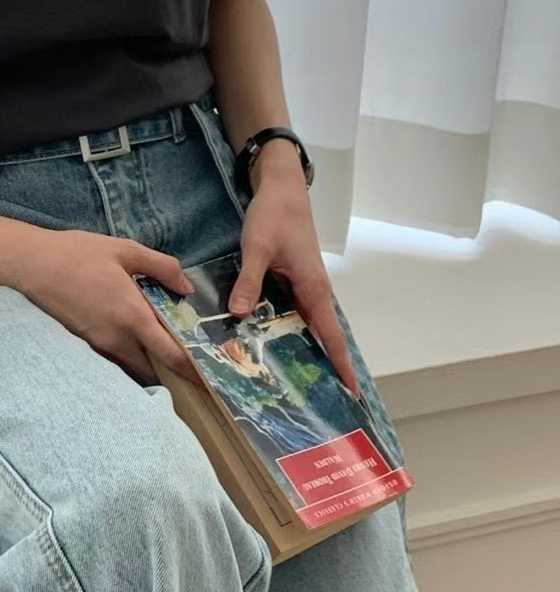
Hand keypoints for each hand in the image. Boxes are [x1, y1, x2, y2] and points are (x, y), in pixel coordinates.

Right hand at [6, 228, 203, 388]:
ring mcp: (97, 345)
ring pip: (131, 367)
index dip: (191, 369)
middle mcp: (116, 339)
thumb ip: (162, 267)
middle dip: (170, 372)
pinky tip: (130, 339)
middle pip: (152, 370)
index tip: (208, 377)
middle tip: (188, 364)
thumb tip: (186, 288)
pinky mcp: (82, 344)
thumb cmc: (77, 254)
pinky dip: (127, 356)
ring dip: (147, 365)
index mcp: (132, 316)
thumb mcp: (125, 250)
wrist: (30, 265)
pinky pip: (112, 359)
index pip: (170, 355)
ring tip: (160, 351)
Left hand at [228, 146, 359, 396]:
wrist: (280, 188)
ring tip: (294, 385)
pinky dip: (285, 332)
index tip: (351, 393)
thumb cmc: (274, 215)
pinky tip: (269, 345)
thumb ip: (249, 282)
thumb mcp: (257, 248)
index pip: (332, 336)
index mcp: (314, 288)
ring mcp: (304, 287)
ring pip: (305, 327)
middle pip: (322, 338)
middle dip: (323, 369)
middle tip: (318, 404)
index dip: (341, 365)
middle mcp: (314, 292)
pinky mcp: (291, 281)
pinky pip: (292, 314)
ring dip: (303, 352)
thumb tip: (239, 315)